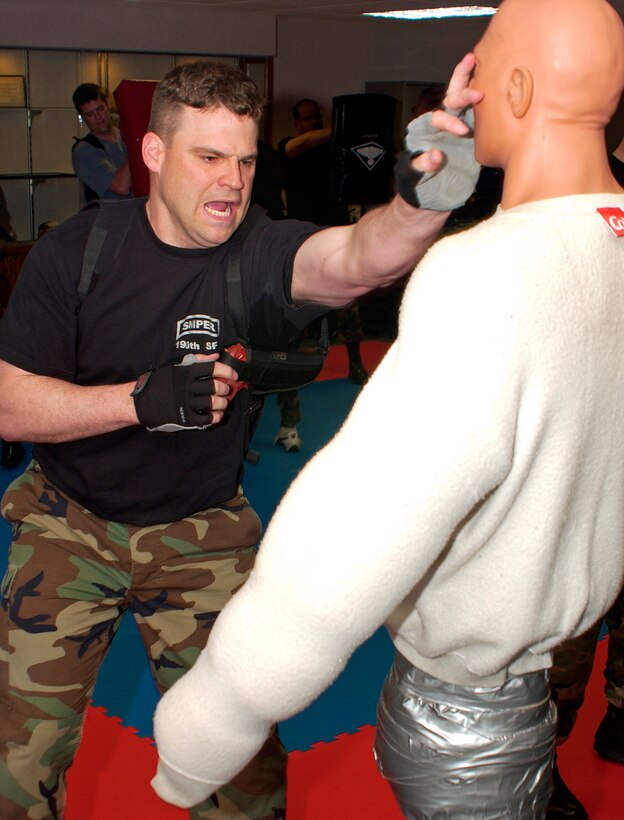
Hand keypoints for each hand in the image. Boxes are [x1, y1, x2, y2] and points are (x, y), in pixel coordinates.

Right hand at [132, 353, 237, 431]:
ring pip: (212, 402)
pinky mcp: (184, 418)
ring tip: (223, 403)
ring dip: (222, 403)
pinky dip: (216, 417)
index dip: (226, 371)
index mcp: (184, 372)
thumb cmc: (158, 384)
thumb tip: (215, 356)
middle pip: (214, 386)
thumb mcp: (174, 367)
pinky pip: (206, 418)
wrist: (140, 403)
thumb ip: (195, 361)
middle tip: (226, 390)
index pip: (211, 368)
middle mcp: (185, 387)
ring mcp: (185, 403)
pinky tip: (217, 414)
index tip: (233, 375)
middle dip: (225, 388)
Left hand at [413, 52, 483, 174]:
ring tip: (474, 58)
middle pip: (450, 99)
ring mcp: (459, 124)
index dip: (449, 122)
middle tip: (476, 91)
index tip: (462, 131)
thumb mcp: (414, 176)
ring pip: (462, 97)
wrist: (432, 193)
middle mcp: (443, 123)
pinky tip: (494, 81)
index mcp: (426, 130)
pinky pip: (479, 112)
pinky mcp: (473, 132)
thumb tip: (436, 155)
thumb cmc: (417, 183)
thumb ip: (422, 165)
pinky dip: (486, 97)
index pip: (437, 118)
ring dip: (469, 78)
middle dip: (461, 89)